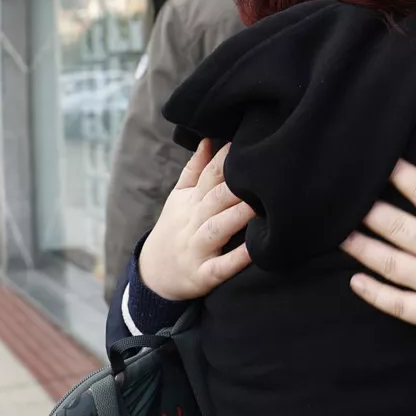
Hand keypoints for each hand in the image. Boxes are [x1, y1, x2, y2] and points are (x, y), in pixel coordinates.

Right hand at [138, 139, 255, 300]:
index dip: (225, 159)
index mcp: (190, 201)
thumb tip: (209, 139)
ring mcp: (197, 249)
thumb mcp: (179, 198)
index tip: (245, 144)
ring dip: (237, 216)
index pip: (209, 175)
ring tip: (259, 205)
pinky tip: (255, 250)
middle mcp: (193, 222)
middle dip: (236, 186)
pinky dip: (237, 259)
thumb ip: (195, 169)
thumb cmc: (175, 230)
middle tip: (262, 173)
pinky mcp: (203, 275)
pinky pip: (221, 267)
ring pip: (217, 229)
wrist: (153, 276)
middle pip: (215, 199)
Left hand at [343, 149, 415, 355]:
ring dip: (362, 249)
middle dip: (370, 212)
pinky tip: (356, 282)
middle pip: (398, 227)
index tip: (381, 163)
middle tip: (344, 199)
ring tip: (339, 235)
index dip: (403, 176)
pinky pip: (398, 305)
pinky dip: (374, 294)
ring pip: (390, 264)